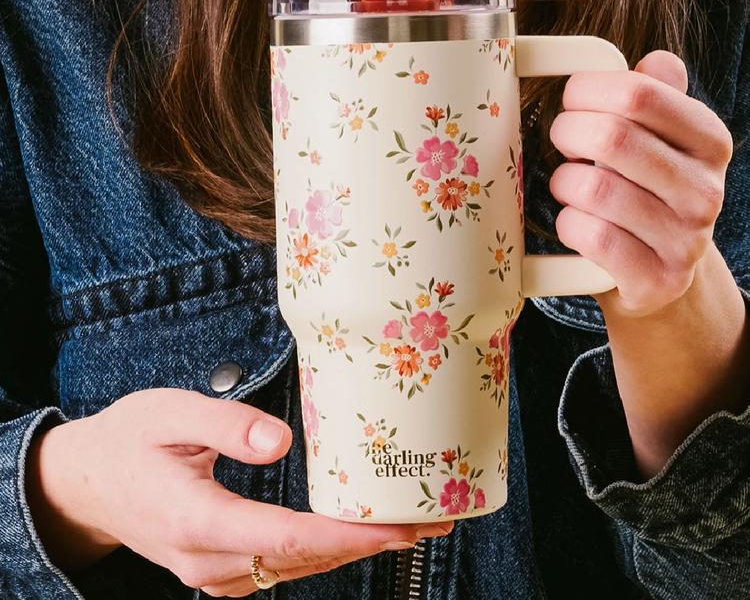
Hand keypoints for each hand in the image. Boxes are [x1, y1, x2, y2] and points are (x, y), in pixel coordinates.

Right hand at [27, 388, 452, 595]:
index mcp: (196, 519)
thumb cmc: (127, 439)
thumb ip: (225, 424)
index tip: (400, 525)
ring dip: (350, 550)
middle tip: (430, 519)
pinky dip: (318, 553)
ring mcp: (208, 573)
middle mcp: (204, 560)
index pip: (286, 539)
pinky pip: (275, 569)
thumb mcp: (170, 412)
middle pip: (301, 562)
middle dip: (369, 543)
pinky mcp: (213, 570)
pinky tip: (350, 530)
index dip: (349, 536)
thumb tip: (280, 441)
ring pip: (292, 571)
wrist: (84, 482)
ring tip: (406, 522)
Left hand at [549, 50, 733, 318]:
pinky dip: (568, 223)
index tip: (574, 98)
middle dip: (567, 132)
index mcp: (710, 140)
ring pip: (595, 188)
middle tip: (564, 140)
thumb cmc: (645, 187)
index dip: (588, 89)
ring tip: (571, 184)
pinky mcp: (656, 280)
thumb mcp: (659, 135)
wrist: (660, 274)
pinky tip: (577, 221)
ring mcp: (685, 240)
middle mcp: (707, 190)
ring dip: (565, 181)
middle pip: (612, 137)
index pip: (639, 92)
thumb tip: (657, 61)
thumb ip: (654, 92)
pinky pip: (591, 235)